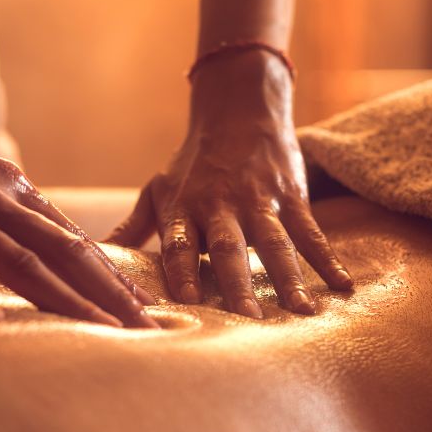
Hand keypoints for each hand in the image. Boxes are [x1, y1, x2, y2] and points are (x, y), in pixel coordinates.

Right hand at [0, 44, 157, 326]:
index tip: (144, 303)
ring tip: (102, 330)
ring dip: (65, 299)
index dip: (111, 273)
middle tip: (148, 326)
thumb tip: (33, 237)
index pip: (73, 239)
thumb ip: (2, 205)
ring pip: (19, 262)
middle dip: (109, 293)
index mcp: (10, 189)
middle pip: (64, 253)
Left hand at [109, 50, 351, 316]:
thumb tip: (89, 257)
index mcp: (184, 209)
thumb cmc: (192, 162)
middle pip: (228, 248)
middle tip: (248, 321)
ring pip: (274, 242)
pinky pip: (310, 231)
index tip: (185, 303)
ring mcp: (258, 200)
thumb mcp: (157, 190)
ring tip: (301, 312)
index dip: (181, 271)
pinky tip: (341, 286)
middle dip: (237, 284)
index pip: (180, 244)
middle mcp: (220, 205)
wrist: (238, 110)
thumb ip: (130, 229)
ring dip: (288, 277)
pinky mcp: (289, 194)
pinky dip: (327, 259)